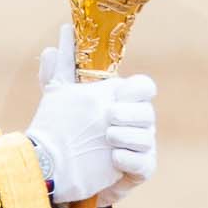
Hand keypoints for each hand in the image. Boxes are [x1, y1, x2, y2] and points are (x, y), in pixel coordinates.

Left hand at [25, 23, 156, 204]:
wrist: (62, 171)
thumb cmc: (65, 130)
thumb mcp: (58, 97)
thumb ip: (61, 69)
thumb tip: (59, 36)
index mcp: (123, 101)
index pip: (144, 87)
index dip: (137, 88)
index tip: (117, 93)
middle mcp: (136, 122)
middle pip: (148, 111)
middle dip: (130, 113)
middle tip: (109, 115)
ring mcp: (140, 146)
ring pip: (148, 137)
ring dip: (127, 135)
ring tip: (108, 137)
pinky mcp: (139, 169)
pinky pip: (145, 163)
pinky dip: (130, 158)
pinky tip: (113, 157)